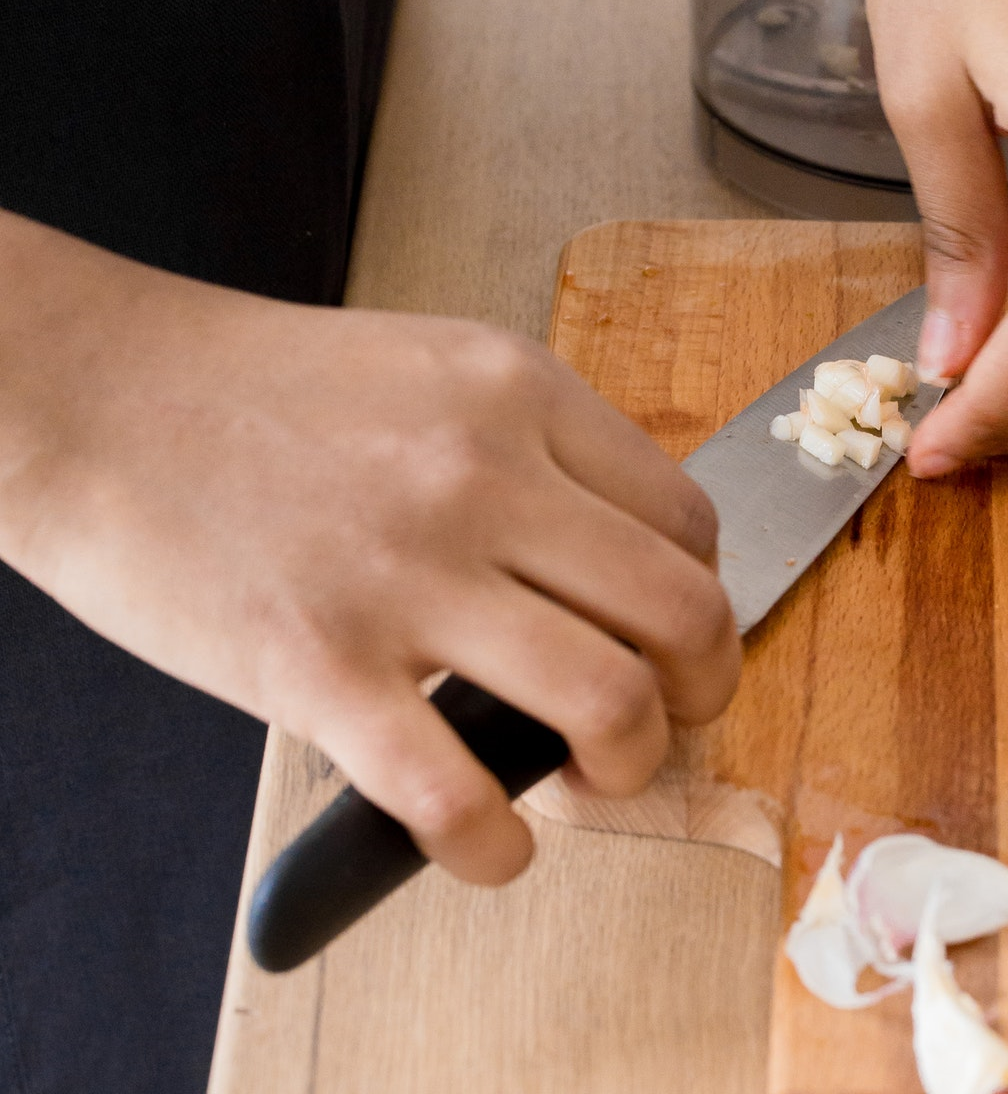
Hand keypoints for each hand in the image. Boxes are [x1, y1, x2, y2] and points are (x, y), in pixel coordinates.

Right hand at [0, 214, 739, 884]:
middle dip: (703, 695)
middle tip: (667, 721)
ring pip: (607, 702)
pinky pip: (457, 794)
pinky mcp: (316, 668)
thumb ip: (539, 447)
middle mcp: (484, 477)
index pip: (689, 524)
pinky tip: (492, 845)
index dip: (700, 602)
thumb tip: (624, 557)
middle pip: (682, 614)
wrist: (95, 396)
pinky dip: (499, 847)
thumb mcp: (438, 369)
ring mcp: (404, 575)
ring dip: (629, 769)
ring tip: (591, 778)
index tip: (669, 639)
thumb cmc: (261, 391)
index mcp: (520, 395)